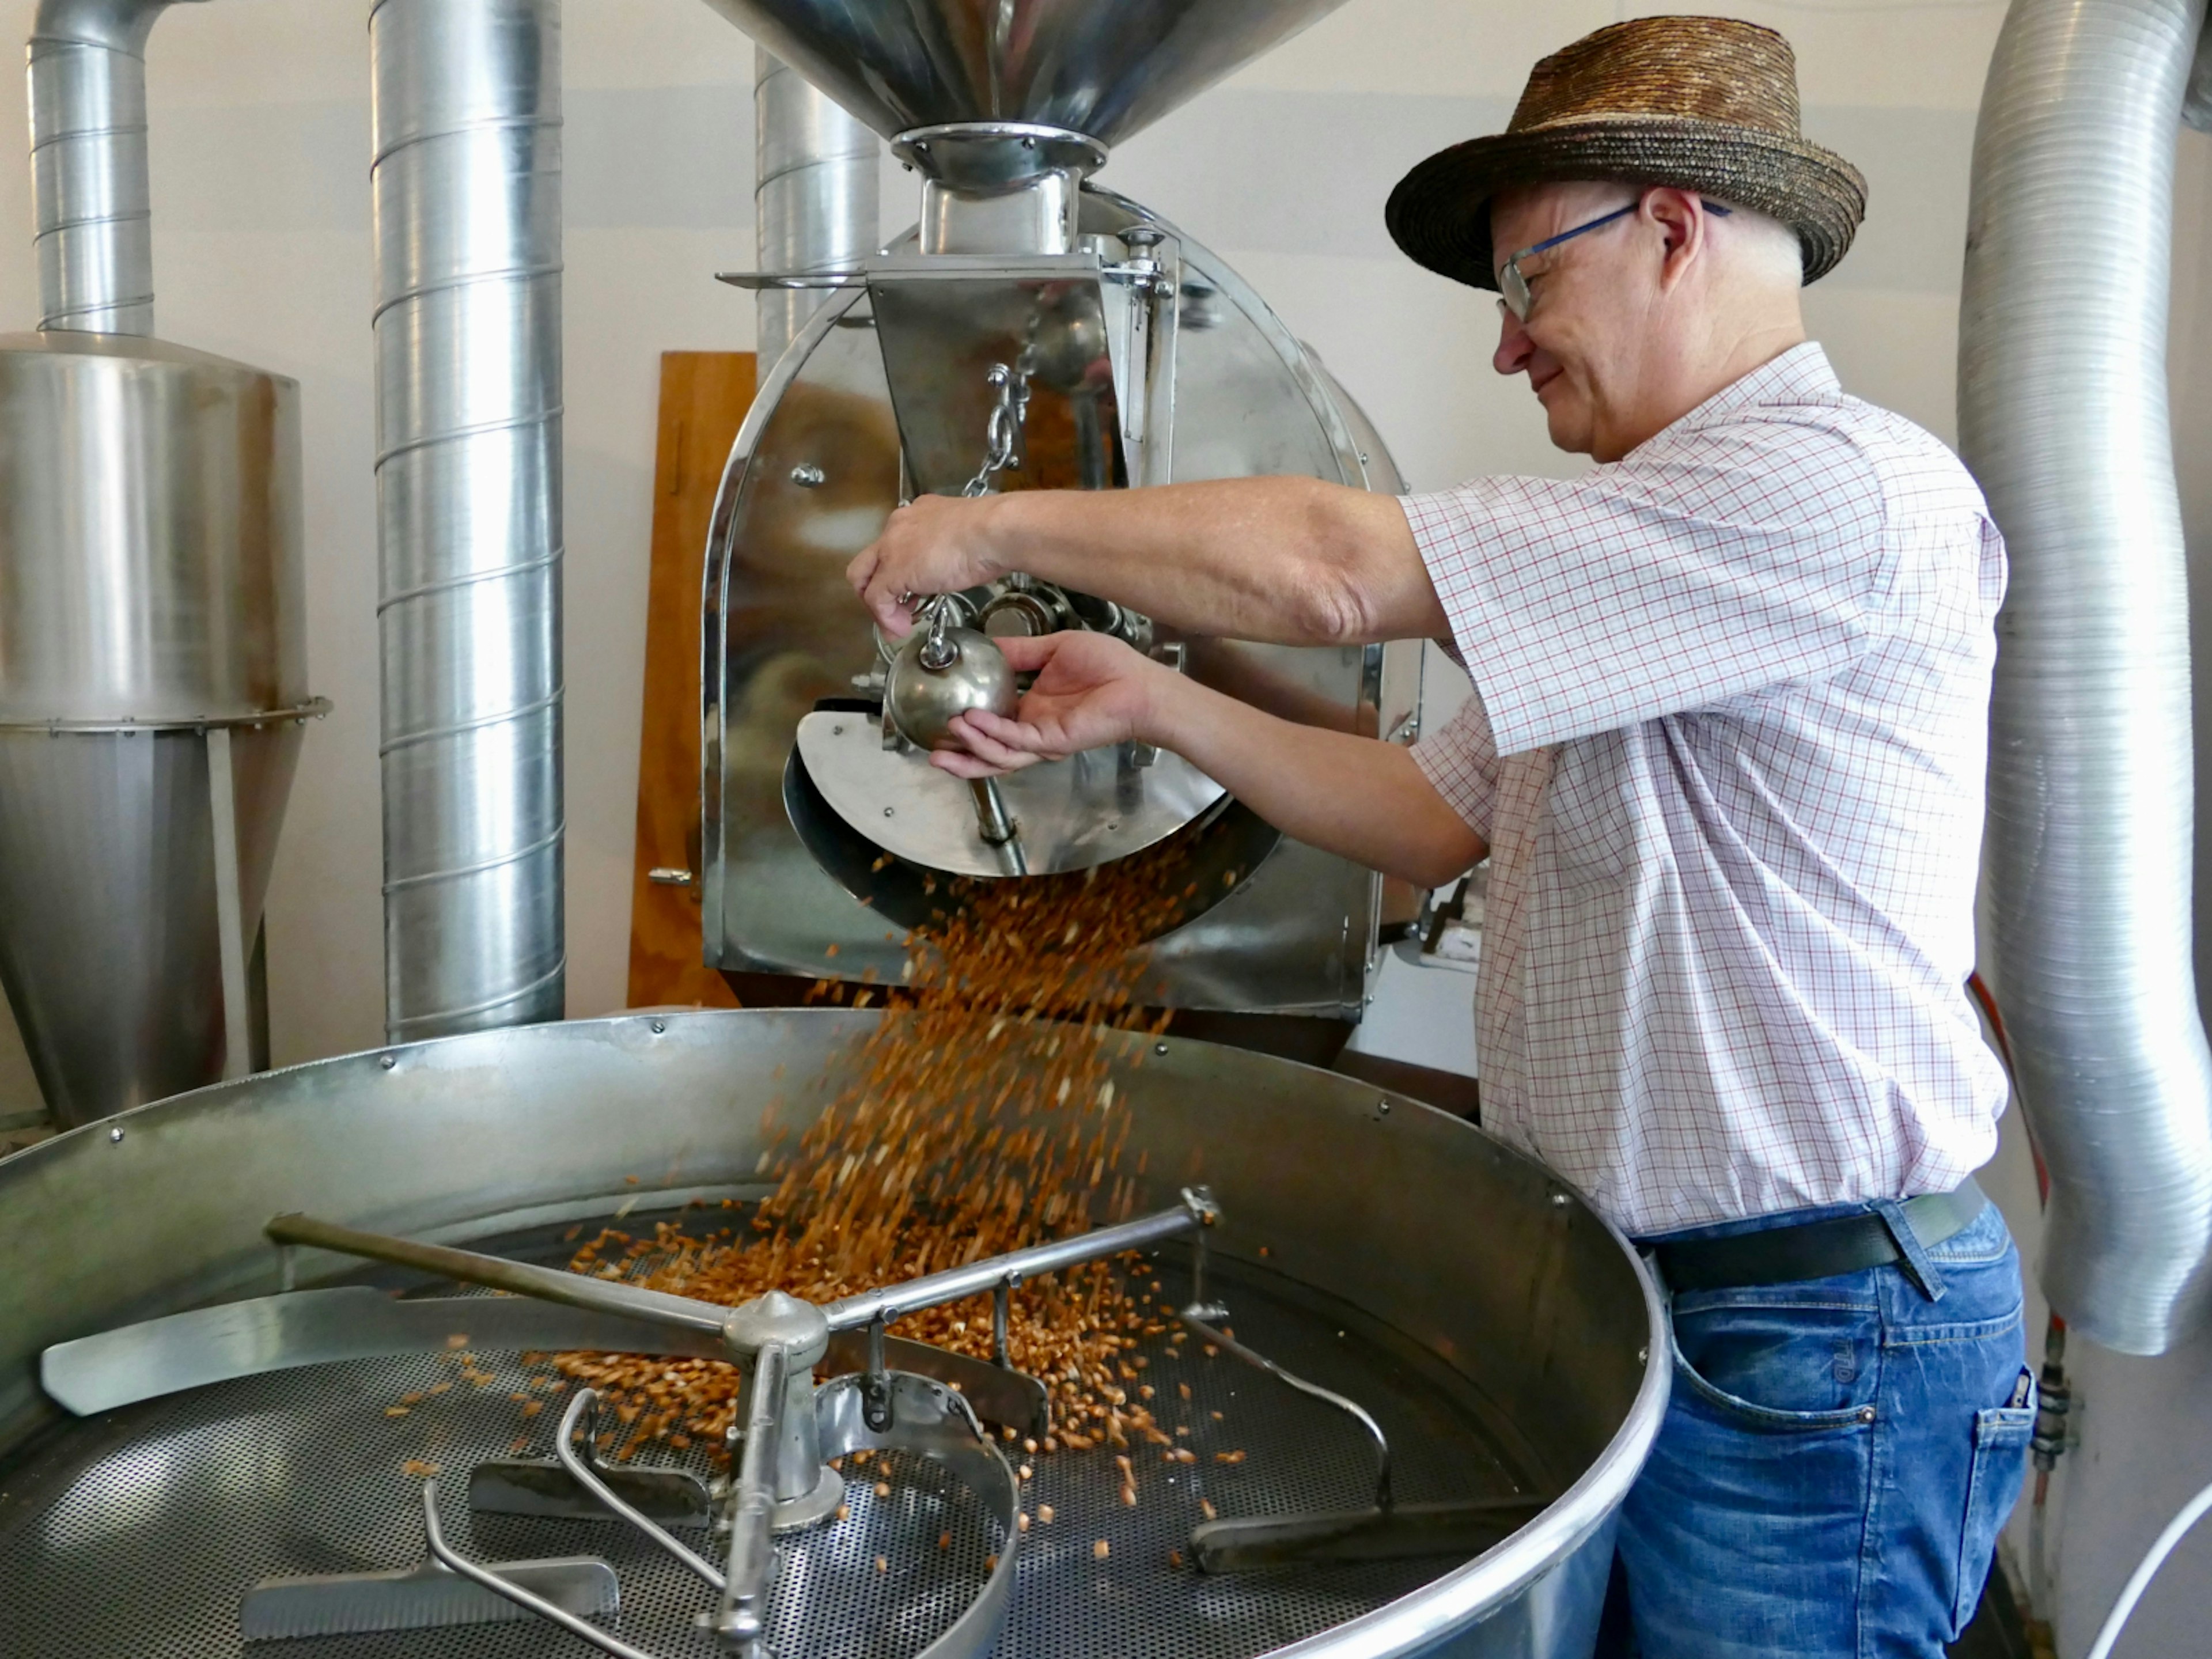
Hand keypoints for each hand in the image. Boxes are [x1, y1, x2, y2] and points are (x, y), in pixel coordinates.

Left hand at [848, 496, 1005, 637]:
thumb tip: (956, 567)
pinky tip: (901, 629)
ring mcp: (891, 549)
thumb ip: (951, 550)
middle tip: (892, 610)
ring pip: (866, 579)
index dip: (898, 570)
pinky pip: (876, 600)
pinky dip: (885, 618)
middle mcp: (898, 526)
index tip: (911, 590)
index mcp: (917, 515)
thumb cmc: (990, 533)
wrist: (994, 532)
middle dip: (875, 589)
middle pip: (870, 561)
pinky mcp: (892, 571)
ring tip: (898, 624)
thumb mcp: (965, 539)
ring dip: (880, 606)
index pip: (894, 543)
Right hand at [929, 632, 1168, 779]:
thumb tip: (989, 644)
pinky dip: (993, 733)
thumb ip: (1020, 651)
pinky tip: (973, 721)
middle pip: (989, 751)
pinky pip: (1016, 741)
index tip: (941, 716)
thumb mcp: (1053, 648)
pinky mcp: (1053, 740)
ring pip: (999, 754)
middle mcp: (1033, 728)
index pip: (992, 723)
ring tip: (948, 732)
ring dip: (971, 745)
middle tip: (931, 752)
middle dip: (960, 756)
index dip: (966, 726)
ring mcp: (1042, 738)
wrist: (1139, 682)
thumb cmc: (1108, 666)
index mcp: (1032, 708)